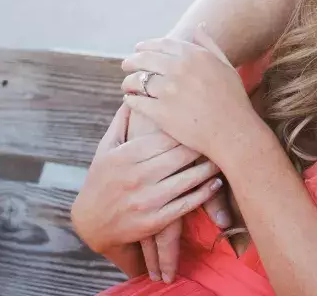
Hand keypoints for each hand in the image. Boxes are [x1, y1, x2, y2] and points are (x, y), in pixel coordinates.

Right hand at [70, 103, 224, 281]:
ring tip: (225, 156)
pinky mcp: (154, 222)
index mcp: (125, 156)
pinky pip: (185, 205)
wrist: (91, 223)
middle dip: (202, 146)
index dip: (187, 128)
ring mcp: (145, 201)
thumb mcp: (105, 149)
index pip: (164, 137)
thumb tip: (136, 93)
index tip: (205, 120)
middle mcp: (135, 177)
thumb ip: (121, 121)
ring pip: (186, 180)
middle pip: (179, 156)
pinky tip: (216, 183)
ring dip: (209, 169)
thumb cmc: (102, 179)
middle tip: (223, 135)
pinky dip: (204, 193)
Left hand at [120, 24, 259, 160]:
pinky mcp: (160, 112)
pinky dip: (130, 100)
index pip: (162, 44)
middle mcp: (179, 69)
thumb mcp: (226, 66)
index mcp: (194, 56)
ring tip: (128, 85)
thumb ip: (209, 45)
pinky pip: (136, 102)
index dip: (147, 45)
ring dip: (129, 81)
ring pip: (137, 80)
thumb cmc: (233, 99)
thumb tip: (198, 27)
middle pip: (144, 59)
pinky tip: (131, 100)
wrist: (233, 131)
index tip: (139, 49)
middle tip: (126, 65)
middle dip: (131, 61)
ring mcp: (168, 91)